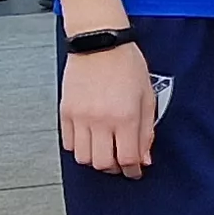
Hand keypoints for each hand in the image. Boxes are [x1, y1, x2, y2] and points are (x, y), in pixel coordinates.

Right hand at [60, 41, 155, 176]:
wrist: (100, 43)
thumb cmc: (126, 64)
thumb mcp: (147, 97)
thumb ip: (146, 131)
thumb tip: (144, 158)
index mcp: (125, 117)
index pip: (127, 159)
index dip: (133, 171)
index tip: (135, 171)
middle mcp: (100, 120)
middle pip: (103, 164)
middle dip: (114, 168)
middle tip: (120, 162)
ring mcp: (80, 117)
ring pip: (83, 158)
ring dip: (96, 159)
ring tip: (105, 151)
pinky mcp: (65, 112)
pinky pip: (68, 143)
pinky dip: (79, 148)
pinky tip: (90, 140)